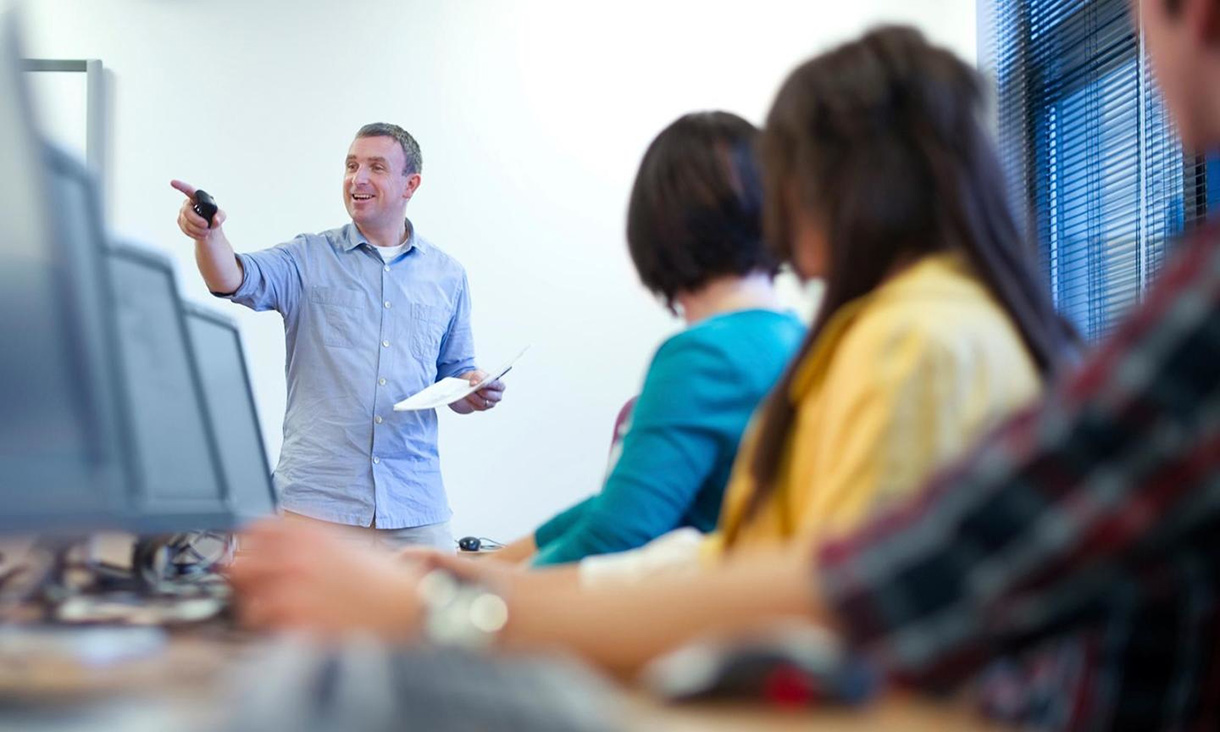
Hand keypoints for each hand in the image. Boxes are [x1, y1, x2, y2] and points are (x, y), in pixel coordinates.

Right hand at [171, 179, 227, 242]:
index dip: (181, 186)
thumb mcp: (221, 215)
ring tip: (207, 232)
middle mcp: (188, 204)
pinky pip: (185, 229)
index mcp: (197, 198)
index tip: (172, 182)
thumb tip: (216, 221)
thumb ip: (220, 216)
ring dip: (198, 230)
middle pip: (187, 211)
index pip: (189, 190)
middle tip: (206, 226)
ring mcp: (182, 213)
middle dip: (196, 220)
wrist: (209, 230)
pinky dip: (195, 234)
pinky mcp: (180, 222)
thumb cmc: (214, 218)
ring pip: (186, 222)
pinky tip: (202, 235)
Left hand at [228, 519, 423, 639]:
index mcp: (310, 535)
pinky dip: (271, 626)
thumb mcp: (346, 544)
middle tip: (253, 586)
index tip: (247, 552)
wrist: (406, 607)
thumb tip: (278, 545)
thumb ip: (310, 540)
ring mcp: (295, 590)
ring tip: (270, 611)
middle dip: (244, 576)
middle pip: (241, 563)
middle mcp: (297, 558)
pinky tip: (288, 625)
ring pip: (247, 599)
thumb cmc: (381, 579)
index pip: (256, 529)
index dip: (247, 542)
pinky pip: (265, 625)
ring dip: (255, 605)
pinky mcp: (297, 621)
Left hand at [449, 369, 505, 413]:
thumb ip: (478, 376)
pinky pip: (477, 407)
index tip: (482, 383)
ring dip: (474, 397)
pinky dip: (471, 402)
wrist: (472, 386)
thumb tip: (474, 383)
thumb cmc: (479, 379)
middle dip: (481, 392)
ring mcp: (491, 404)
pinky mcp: (483, 408)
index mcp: (500, 386)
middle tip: (473, 388)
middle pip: (490, 395)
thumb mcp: (479, 373)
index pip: (498, 385)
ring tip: (468, 392)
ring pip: (483, 402)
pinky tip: (467, 397)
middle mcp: (498, 396)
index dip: (490, 384)